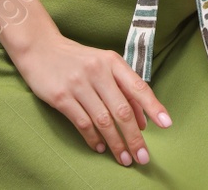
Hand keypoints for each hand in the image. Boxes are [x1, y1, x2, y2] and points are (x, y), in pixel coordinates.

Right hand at [12, 33, 170, 165]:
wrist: (41, 48)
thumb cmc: (77, 60)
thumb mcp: (103, 65)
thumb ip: (123, 88)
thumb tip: (142, 120)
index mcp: (112, 61)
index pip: (138, 87)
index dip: (153, 107)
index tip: (167, 124)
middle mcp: (98, 71)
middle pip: (122, 110)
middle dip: (134, 137)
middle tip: (142, 156)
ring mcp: (79, 84)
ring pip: (103, 120)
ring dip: (116, 143)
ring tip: (124, 158)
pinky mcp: (61, 97)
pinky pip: (82, 123)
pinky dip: (93, 138)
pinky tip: (100, 147)